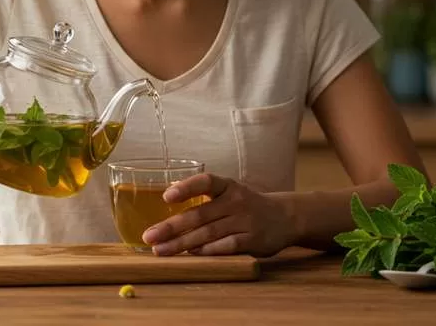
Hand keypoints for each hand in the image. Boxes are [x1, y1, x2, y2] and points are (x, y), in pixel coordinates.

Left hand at [140, 173, 297, 257]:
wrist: (286, 217)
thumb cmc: (246, 206)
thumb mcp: (229, 194)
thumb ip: (204, 202)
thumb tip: (165, 215)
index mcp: (228, 186)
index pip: (206, 181)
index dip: (186, 188)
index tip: (166, 197)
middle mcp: (236, 201)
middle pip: (200, 214)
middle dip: (172, 226)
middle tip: (149, 236)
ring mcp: (246, 221)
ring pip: (208, 233)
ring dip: (182, 243)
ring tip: (161, 250)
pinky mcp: (253, 240)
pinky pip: (226, 246)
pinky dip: (207, 251)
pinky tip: (191, 254)